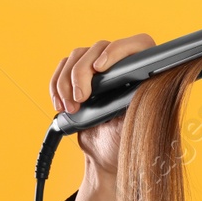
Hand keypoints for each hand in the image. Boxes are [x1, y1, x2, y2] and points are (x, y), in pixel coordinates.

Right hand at [50, 34, 155, 174]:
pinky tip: (59, 104)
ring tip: (71, 108)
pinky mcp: (80, 75)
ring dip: (66, 82)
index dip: (116, 51)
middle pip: (98, 48)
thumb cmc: (127, 141)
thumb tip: (135, 81)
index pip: (137, 45)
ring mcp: (100, 68)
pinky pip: (62, 67)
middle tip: (80, 100)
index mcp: (145, 74)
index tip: (100, 68)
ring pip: (76, 56)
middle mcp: (123, 65)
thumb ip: (136, 100)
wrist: (107, 155)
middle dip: (82, 74)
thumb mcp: (136, 122)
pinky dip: (56, 85)